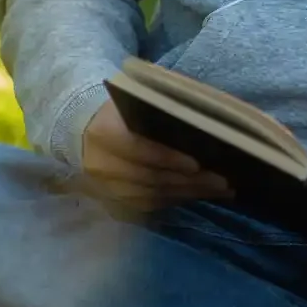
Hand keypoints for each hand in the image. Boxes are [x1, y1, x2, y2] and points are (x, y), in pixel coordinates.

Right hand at [80, 97, 232, 211]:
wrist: (83, 130)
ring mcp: (107, 188)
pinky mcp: (116, 201)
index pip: (138, 150)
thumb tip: (204, 116)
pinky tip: (201, 195)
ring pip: (154, 195)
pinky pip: (151, 204)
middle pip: (151, 178)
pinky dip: (178, 200)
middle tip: (223, 181)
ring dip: (189, 194)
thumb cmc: (120, 110)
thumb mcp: (134, 101)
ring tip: (221, 190)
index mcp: (104, 133)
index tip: (197, 164)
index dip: (168, 159)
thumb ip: (161, 109)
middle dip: (189, 181)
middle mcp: (102, 165)